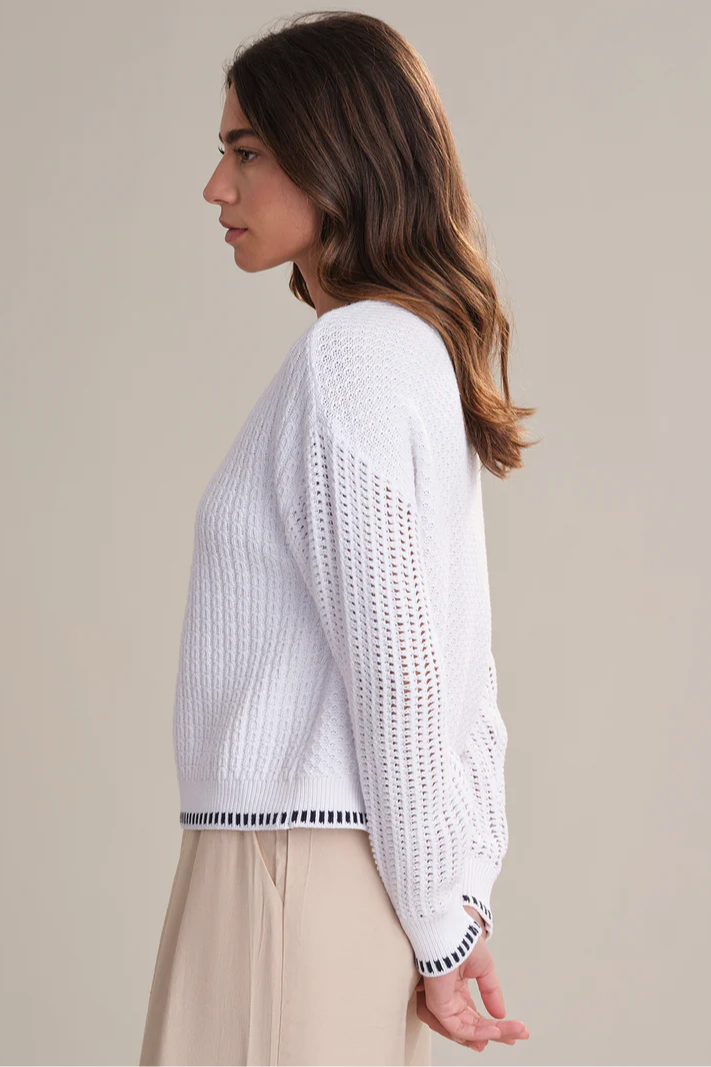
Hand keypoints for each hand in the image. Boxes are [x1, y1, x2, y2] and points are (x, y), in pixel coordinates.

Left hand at [414, 912, 528, 1051]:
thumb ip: (491, 992)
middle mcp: (450, 1000)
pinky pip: (458, 1027)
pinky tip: (496, 1030)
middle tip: (517, 1036)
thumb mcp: (484, 969)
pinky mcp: (438, 1006)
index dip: (497, 1026)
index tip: (518, 1030)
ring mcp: (443, 1004)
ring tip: (510, 1035)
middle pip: (474, 1027)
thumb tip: (500, 1014)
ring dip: (491, 1035)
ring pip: (467, 1031)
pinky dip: (478, 1032)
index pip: (476, 1017)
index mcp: (458, 991)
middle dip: (497, 1034)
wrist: (450, 933)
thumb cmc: (461, 943)